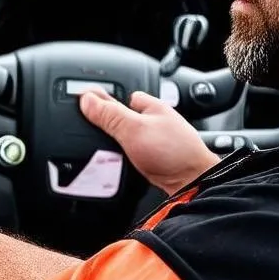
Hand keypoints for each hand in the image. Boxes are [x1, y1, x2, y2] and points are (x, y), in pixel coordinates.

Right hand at [79, 89, 217, 194]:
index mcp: (150, 106)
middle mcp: (153, 122)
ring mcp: (154, 142)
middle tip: (94, 138)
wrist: (193, 184)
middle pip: (121, 120)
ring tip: (105, 156)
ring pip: (124, 141)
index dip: (104, 101)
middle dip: (107, 130)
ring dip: (114, 150)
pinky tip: (117, 167)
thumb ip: (109, 115)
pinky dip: (121, 162)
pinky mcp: (153, 161)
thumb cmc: (175, 153)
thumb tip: (87, 99)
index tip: (85, 108)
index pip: (122, 94)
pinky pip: (129, 157)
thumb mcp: (134, 129)